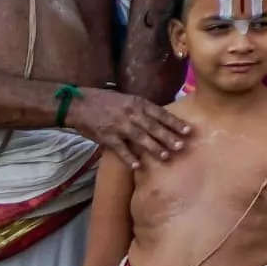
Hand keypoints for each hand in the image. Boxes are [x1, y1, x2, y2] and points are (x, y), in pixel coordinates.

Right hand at [69, 86, 193, 164]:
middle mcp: (130, 114)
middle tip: (182, 146)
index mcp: (137, 103)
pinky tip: (138, 166)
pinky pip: (120, 149)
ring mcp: (118, 126)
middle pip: (153, 127)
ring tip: (166, 156)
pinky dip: (129, 158)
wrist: (79, 104)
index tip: (188, 130)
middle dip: (168, 137)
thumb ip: (142, 109)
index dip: (175, 122)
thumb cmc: (105, 101)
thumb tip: (160, 119)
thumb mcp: (127, 99)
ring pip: (140, 138)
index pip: (160, 113)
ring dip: (154, 148)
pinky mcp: (107, 137)